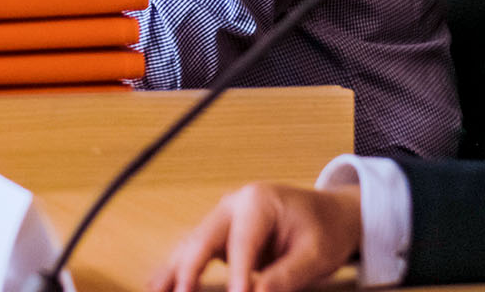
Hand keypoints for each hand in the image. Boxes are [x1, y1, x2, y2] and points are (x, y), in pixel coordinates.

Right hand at [150, 182, 362, 291]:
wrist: (331, 214)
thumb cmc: (325, 229)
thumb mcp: (316, 255)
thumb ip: (286, 276)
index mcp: (258, 202)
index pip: (241, 243)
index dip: (237, 276)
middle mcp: (233, 205)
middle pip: (202, 238)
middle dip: (188, 270)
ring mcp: (222, 218)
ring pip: (191, 244)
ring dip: (173, 271)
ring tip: (154, 291)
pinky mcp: (220, 234)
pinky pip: (195, 251)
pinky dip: (178, 268)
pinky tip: (159, 284)